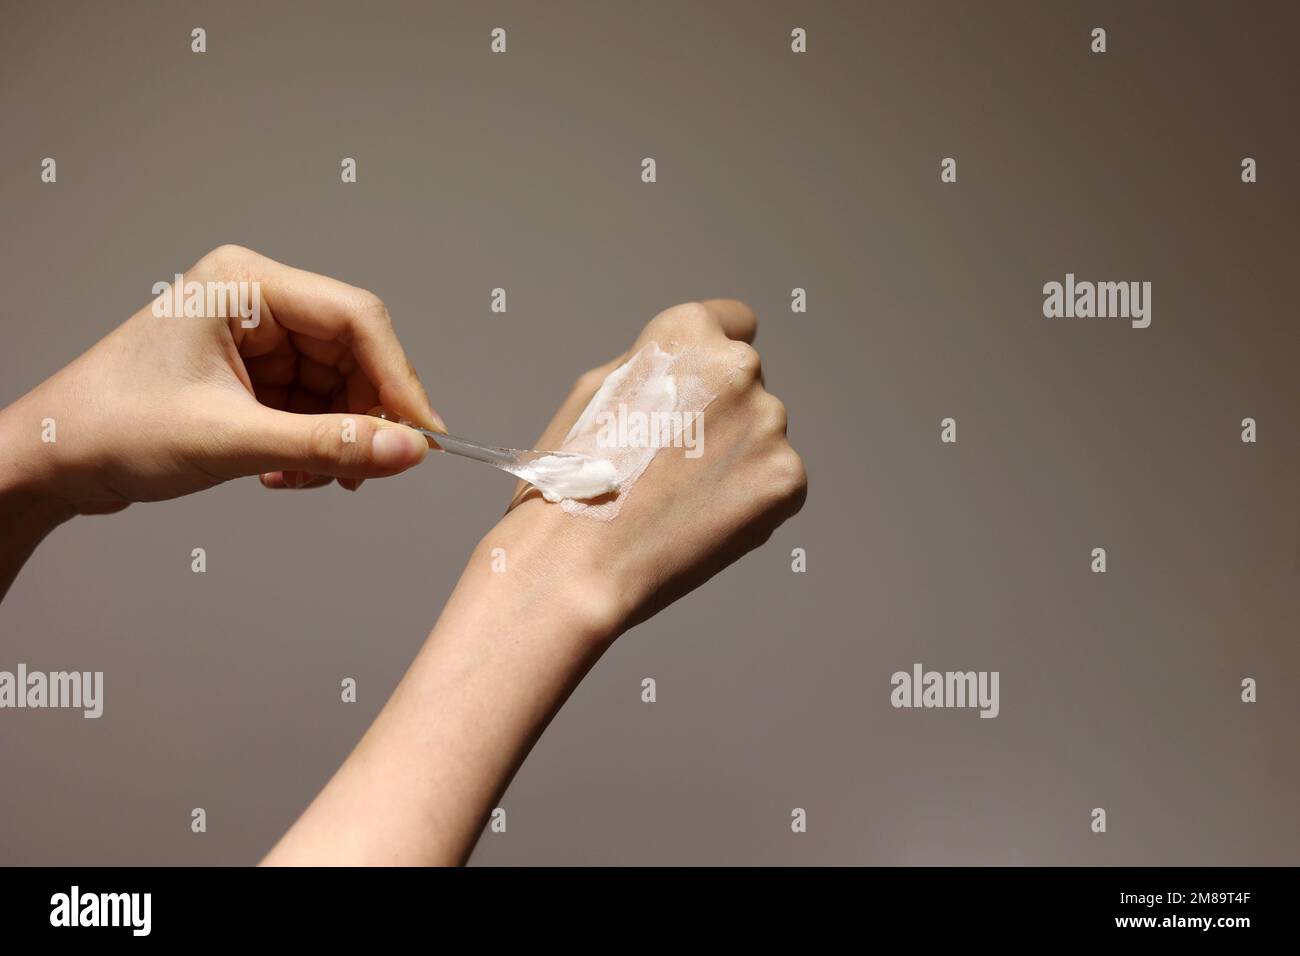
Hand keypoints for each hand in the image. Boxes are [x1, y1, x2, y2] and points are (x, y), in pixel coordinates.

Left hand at [0, 244, 441, 519]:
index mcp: (246, 284)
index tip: (424, 436)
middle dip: (365, 417)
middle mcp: (257, 301)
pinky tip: (283, 471)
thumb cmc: (112, 428)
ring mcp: (255, 338)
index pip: (356, 319)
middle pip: (354, 355)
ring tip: (306, 477)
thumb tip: (407, 452)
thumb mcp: (231, 438)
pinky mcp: (252, 373)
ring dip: (336, 438)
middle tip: (370, 469)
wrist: (51, 461)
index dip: (399, 379)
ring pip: (338, 386)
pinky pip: (313, 406)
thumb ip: (328, 444)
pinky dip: (312, 444)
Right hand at [488, 299, 806, 634]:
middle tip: (674, 462)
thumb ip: (656, 366)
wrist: (578, 560)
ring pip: (762, 436)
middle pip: (747, 384)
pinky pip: (776, 482)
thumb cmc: (572, 476)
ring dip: (736, 459)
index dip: (714, 358)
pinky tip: (704, 520)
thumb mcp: (598, 389)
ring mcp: (768, 424)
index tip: (707, 386)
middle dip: (721, 415)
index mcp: (687, 334)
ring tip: (681, 498)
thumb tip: (690, 371)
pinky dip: (751, 501)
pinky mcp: (787, 478)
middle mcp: (738, 367)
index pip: (734, 320)